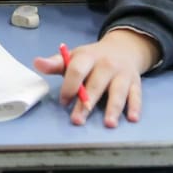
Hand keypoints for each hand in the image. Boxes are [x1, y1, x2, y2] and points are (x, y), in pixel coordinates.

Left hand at [32, 29, 159, 127]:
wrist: (123, 48)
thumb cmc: (93, 58)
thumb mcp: (75, 57)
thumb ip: (56, 63)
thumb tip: (36, 62)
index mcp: (88, 56)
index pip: (77, 70)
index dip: (69, 86)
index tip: (64, 101)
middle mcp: (107, 64)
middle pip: (96, 84)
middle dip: (87, 103)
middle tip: (78, 120)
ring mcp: (122, 74)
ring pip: (118, 91)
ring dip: (113, 108)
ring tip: (109, 124)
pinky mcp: (135, 83)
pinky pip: (136, 95)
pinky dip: (135, 107)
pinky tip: (132, 118)